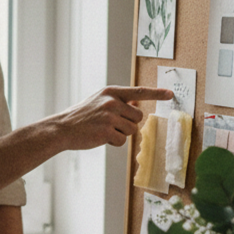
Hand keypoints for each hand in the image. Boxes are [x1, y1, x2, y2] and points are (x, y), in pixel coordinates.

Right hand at [48, 86, 172, 150]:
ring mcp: (109, 116)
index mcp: (111, 92)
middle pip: (138, 116)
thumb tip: (137, 102)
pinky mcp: (107, 131)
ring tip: (103, 130)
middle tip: (110, 124)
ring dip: (121, 133)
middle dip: (128, 123)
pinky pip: (123, 140)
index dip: (157, 93)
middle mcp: (112, 102)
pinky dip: (114, 142)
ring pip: (132, 129)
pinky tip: (100, 138)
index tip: (171, 94)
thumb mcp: (98, 101)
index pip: (139, 91)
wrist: (62, 128)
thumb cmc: (81, 117)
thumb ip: (117, 101)